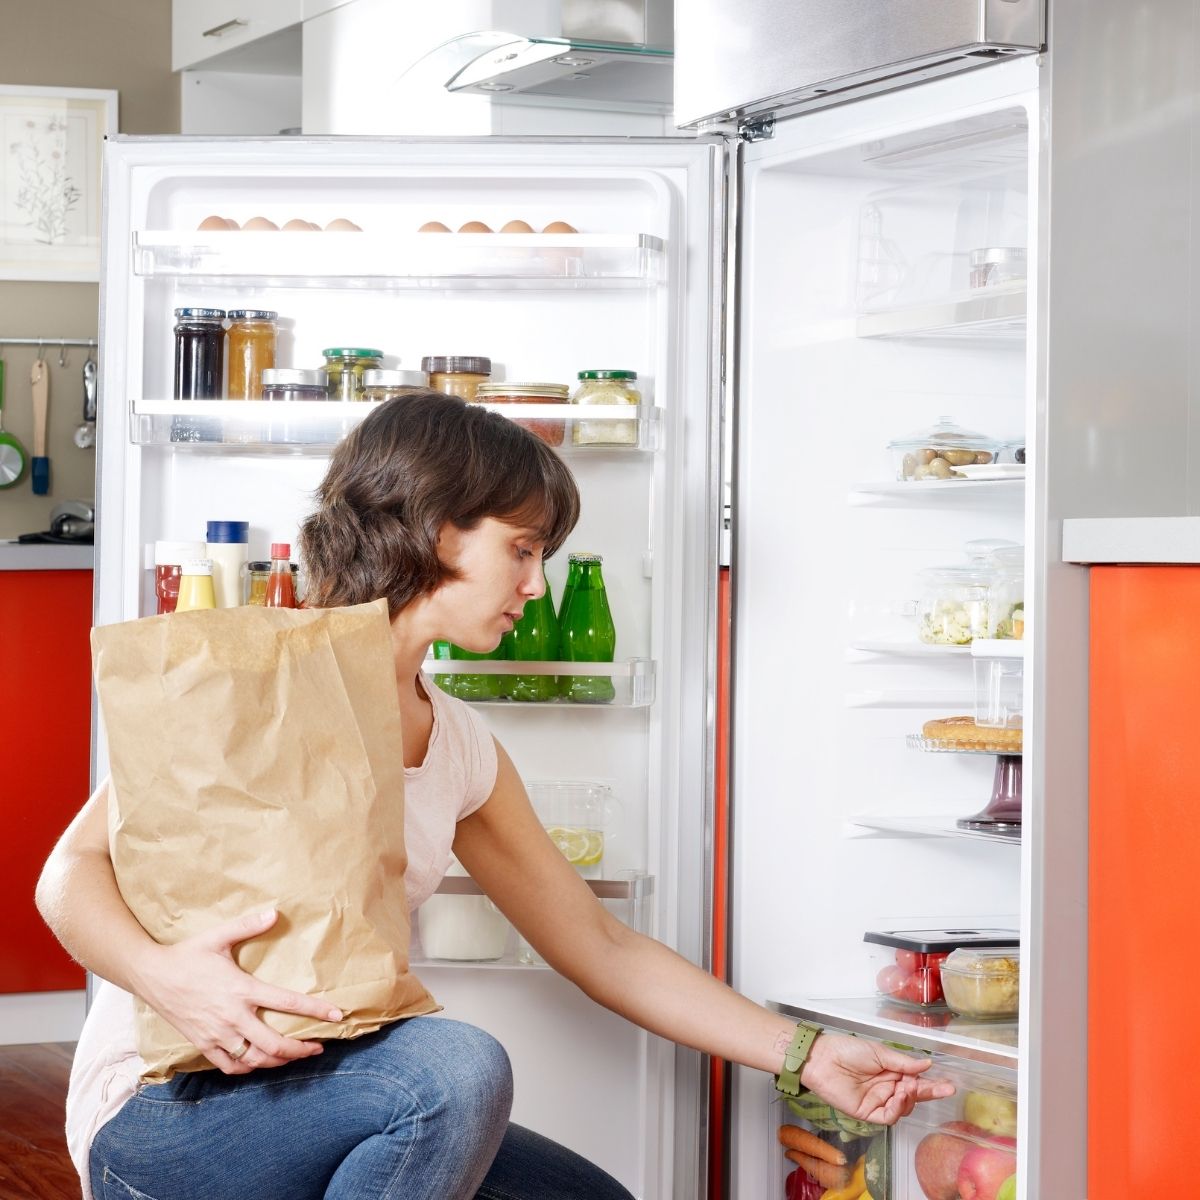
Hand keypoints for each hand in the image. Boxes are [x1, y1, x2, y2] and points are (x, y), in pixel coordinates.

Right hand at [132, 908, 342, 1075]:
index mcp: (242, 989)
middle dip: (300, 1050)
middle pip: (274, 1044)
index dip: (315, 1010)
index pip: (287, 1002)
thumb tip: (276, 912)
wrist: (151, 975)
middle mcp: (232, 1017)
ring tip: (294, 1056)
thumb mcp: (218, 936)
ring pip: (254, 1060)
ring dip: (278, 1062)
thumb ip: (249, 926)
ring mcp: (217, 1035)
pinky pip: (230, 1066)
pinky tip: (259, 1063)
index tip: (337, 1015)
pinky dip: (248, 1069)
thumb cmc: (187, 954)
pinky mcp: (202, 1044)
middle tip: (318, 1048)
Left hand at [799, 1033, 954, 1124]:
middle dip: (929, 1092)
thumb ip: (903, 1062)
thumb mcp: (879, 1052)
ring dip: (910, 1098)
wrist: (823, 1058)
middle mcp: (886, 1088)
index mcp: (890, 1071)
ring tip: (908, 1086)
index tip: (948, 1084)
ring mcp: (878, 1101)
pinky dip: (898, 1108)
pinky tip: (898, 1096)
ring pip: (904, 1108)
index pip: (915, 1080)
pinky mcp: (868, 1113)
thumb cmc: (847, 1050)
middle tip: (944, 1088)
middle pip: (913, 1096)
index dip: (932, 1084)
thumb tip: (926, 1065)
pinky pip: (888, 1116)